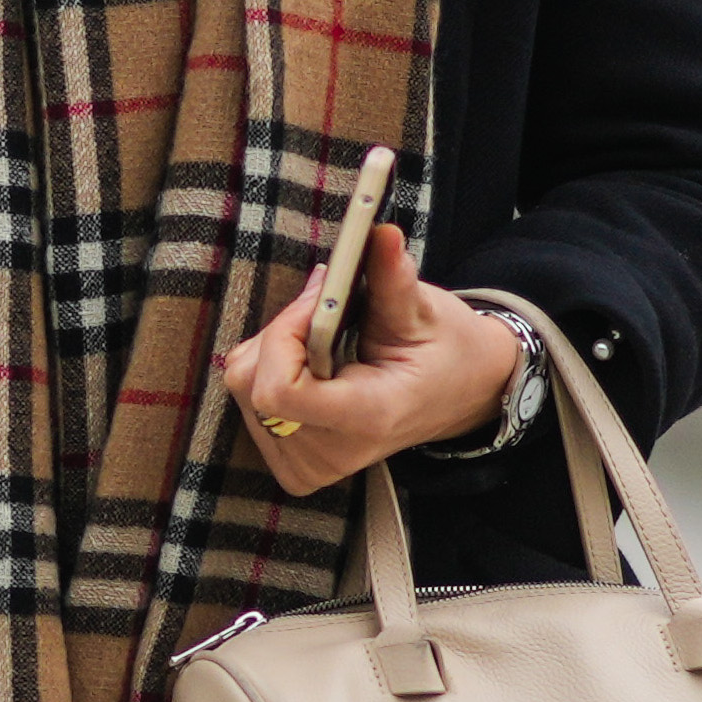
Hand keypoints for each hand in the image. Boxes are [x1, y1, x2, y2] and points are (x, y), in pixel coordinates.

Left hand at [218, 224, 519, 494]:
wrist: (456, 395)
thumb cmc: (441, 351)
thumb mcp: (424, 311)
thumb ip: (393, 277)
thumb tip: (381, 235)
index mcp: (368, 418)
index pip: (279, 390)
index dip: (284, 335)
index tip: (318, 305)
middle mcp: (332, 453)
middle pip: (253, 382)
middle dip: (280, 334)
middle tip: (324, 312)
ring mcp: (309, 466)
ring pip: (245, 387)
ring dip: (275, 349)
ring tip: (323, 340)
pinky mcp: (294, 466)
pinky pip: (250, 402)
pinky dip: (272, 371)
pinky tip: (311, 367)